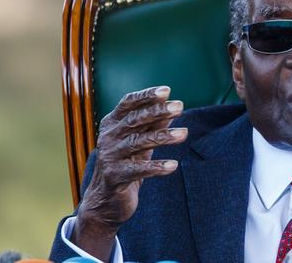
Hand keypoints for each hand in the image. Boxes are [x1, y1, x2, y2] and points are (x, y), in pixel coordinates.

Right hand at [71, 86, 186, 259]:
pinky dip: (156, 167)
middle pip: (134, 120)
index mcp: (112, 123)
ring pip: (138, 143)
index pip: (128, 103)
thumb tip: (173, 105)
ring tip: (184, 133)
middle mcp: (108, 137)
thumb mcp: (141, 140)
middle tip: (180, 107)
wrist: (106, 199)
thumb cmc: (127, 162)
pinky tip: (173, 165)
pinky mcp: (115, 177)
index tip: (167, 90)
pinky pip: (138, 170)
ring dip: (163, 137)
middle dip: (158, 112)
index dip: (146, 96)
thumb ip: (154, 124)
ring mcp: (110, 157)